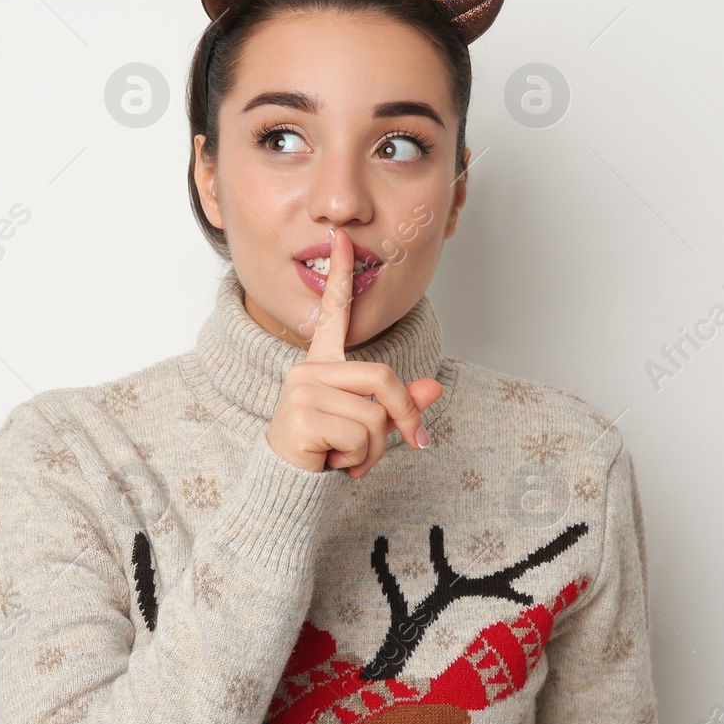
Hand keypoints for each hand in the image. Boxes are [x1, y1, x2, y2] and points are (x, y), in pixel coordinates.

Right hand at [265, 225, 443, 478]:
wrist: (287, 487)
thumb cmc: (325, 451)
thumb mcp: (370, 425)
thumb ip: (401, 404)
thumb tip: (436, 388)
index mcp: (323, 365)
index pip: (334, 313)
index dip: (340, 275)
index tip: (341, 236)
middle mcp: (309, 369)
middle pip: (382, 377)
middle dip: (403, 416)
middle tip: (407, 444)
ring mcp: (303, 389)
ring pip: (375, 414)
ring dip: (375, 448)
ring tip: (350, 458)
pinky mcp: (301, 415)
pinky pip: (360, 434)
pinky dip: (360, 458)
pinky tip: (336, 463)